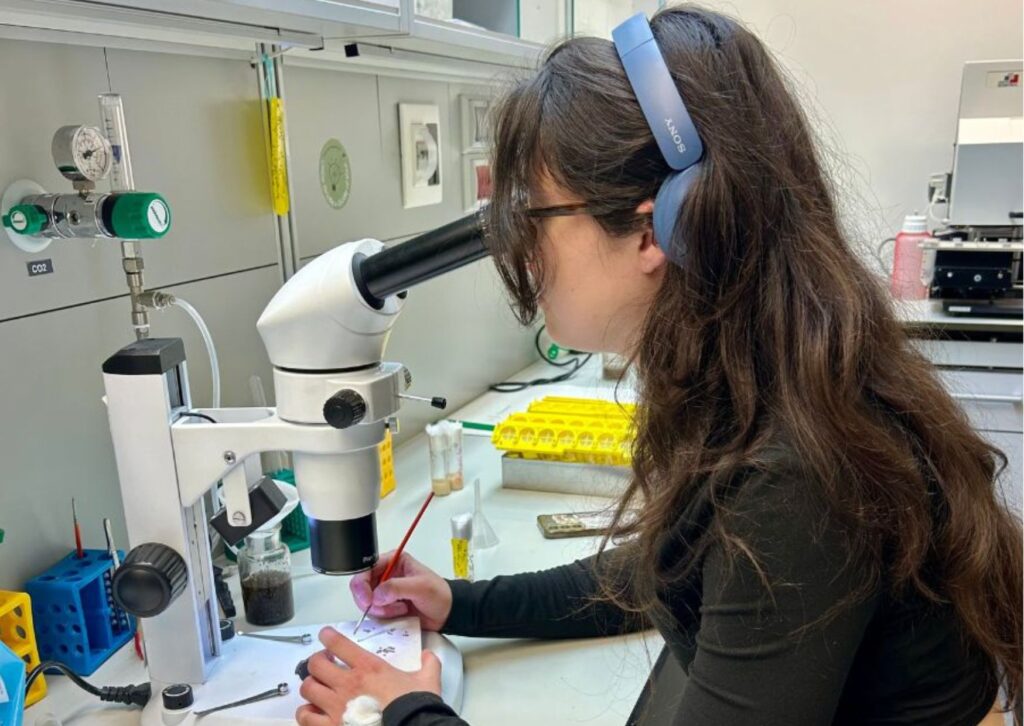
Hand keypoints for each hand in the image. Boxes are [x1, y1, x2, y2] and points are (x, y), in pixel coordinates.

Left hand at [296, 626, 440, 724]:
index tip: (326, 635)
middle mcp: (348, 684)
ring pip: (308, 688)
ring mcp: (336, 706)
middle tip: (323, 664)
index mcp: (368, 668)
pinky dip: (306, 712)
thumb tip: (430, 656)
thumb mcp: (427, 680)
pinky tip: (313, 712)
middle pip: (316, 664)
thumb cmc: (414, 707)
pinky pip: (306, 716)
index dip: (328, 636)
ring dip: (311, 687)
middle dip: (317, 662)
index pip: (339, 643)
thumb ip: (428, 664)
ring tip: (317, 688)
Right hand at [350, 551, 451, 630]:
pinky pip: (373, 613)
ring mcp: (384, 592)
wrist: (447, 613)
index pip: (367, 569)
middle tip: (384, 607)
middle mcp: (385, 575)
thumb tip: (377, 594)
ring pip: (365, 602)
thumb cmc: (439, 594)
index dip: (362, 584)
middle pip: (361, 587)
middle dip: (371, 600)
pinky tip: (399, 614)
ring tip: (400, 609)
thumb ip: (397, 587)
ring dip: (380, 610)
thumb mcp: (420, 587)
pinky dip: (383, 617)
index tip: (368, 600)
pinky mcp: (385, 607)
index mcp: (393, 561)